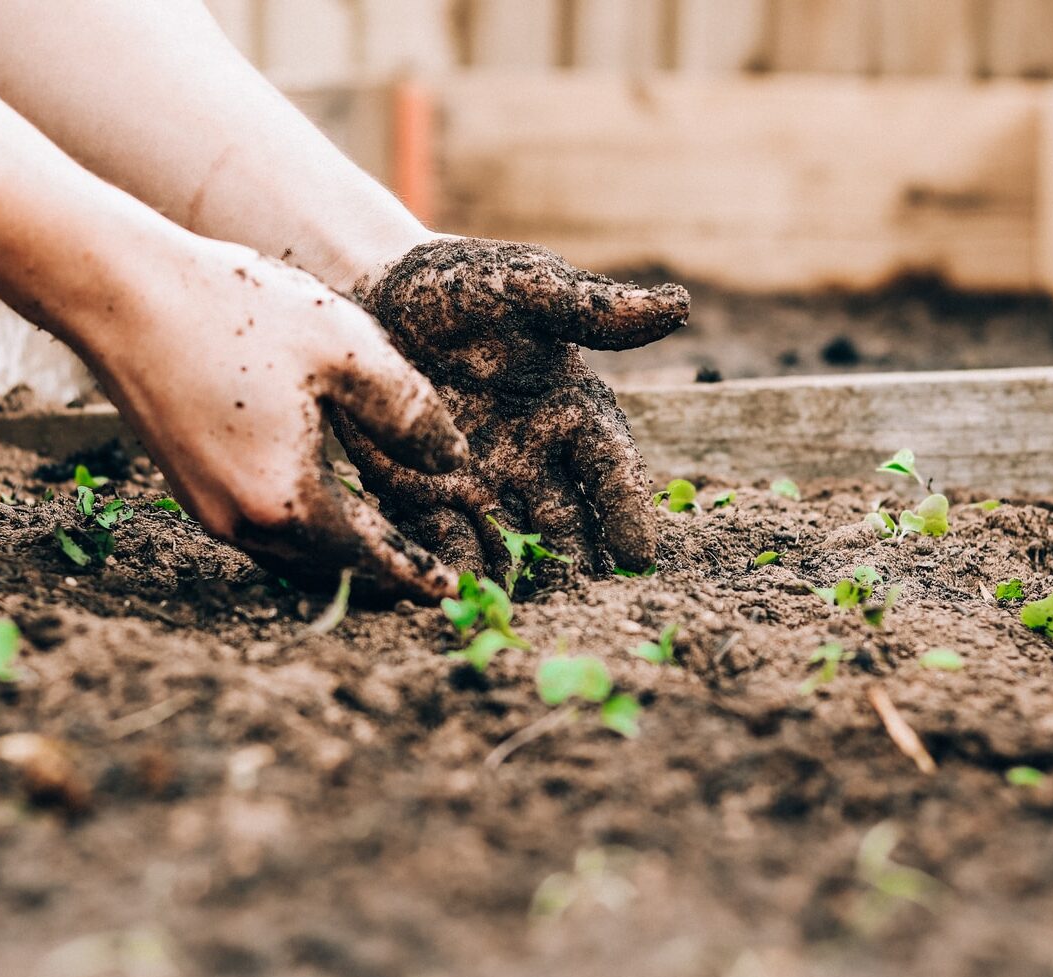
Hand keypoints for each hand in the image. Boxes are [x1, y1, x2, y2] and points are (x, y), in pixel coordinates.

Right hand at [86, 236, 466, 601]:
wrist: (122, 293)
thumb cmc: (237, 311)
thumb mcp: (347, 348)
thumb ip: (410, 413)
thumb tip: (453, 463)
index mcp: (287, 500)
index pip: (370, 558)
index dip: (416, 574)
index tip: (452, 591)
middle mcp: (242, 523)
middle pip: (330, 570)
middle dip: (382, 576)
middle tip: (428, 578)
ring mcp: (208, 510)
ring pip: (293, 557)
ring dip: (341, 559)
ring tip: (386, 548)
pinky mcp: (189, 488)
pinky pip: (262, 532)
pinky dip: (304, 534)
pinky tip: (326, 507)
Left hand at [334, 238, 688, 578]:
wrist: (375, 294)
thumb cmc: (461, 285)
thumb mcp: (525, 286)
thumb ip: (590, 308)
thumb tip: (678, 306)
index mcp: (571, 411)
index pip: (610, 468)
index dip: (626, 510)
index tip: (639, 556)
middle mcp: (535, 458)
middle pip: (567, 522)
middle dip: (577, 564)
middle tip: (586, 605)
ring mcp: (481, 483)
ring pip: (511, 543)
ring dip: (520, 579)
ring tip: (525, 615)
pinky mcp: (425, 496)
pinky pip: (445, 540)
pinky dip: (455, 568)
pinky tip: (459, 597)